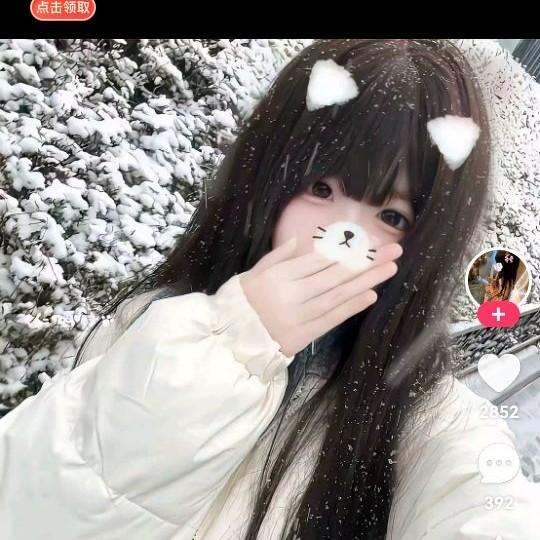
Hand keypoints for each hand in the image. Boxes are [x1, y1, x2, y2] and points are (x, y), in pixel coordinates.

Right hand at [239, 237, 402, 356]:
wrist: (231, 341)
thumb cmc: (242, 303)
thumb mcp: (252, 273)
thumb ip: (277, 257)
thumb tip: (299, 240)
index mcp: (278, 277)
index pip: (318, 261)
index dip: (346, 250)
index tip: (369, 242)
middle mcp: (292, 295)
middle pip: (335, 275)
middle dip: (366, 262)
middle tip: (392, 250)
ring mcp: (300, 317)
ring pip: (338, 296)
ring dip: (366, 282)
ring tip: (389, 269)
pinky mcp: (304, 335)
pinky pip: (331, 319)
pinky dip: (352, 307)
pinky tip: (371, 295)